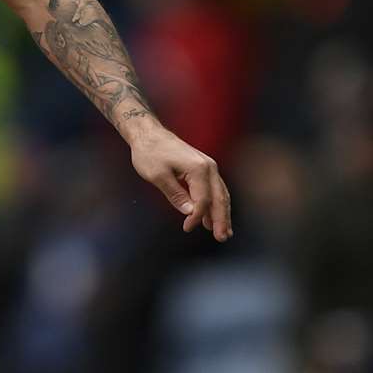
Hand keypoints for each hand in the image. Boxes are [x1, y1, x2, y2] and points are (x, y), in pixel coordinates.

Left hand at [129, 124, 231, 239]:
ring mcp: (209, 167)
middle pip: (219, 198)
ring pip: (221, 194)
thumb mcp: (158, 176)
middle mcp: (209, 167)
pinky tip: (213, 216)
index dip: (197, 217)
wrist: (149, 134)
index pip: (203, 200)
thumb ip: (175, 195)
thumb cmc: (150, 153)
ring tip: (224, 232)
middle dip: (221, 219)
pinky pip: (214, 189)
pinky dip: (216, 204)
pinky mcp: (204, 168)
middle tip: (222, 238)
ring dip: (222, 214)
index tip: (187, 228)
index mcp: (199, 169)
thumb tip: (190, 212)